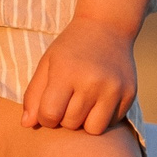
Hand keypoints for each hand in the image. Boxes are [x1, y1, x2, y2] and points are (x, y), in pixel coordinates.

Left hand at [20, 17, 137, 132]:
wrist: (107, 27)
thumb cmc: (70, 49)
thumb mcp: (47, 64)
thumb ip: (33, 95)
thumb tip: (26, 124)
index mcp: (66, 72)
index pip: (50, 115)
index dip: (45, 117)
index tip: (49, 107)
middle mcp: (92, 81)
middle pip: (71, 124)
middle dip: (64, 118)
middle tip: (67, 100)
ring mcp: (114, 89)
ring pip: (93, 129)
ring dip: (84, 122)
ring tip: (83, 104)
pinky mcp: (129, 94)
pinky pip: (111, 123)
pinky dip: (102, 117)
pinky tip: (99, 99)